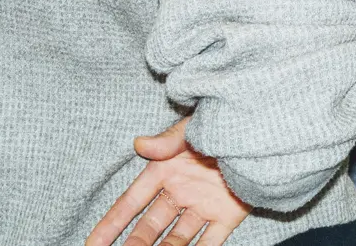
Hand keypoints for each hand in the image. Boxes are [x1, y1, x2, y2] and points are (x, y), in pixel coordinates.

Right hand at [84, 119, 251, 245]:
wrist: (264, 130)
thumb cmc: (225, 122)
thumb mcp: (194, 127)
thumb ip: (168, 141)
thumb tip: (139, 144)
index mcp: (166, 169)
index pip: (131, 201)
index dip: (111, 224)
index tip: (91, 244)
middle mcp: (181, 191)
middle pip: (150, 225)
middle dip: (133, 244)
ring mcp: (203, 206)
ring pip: (175, 238)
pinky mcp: (227, 216)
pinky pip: (209, 242)